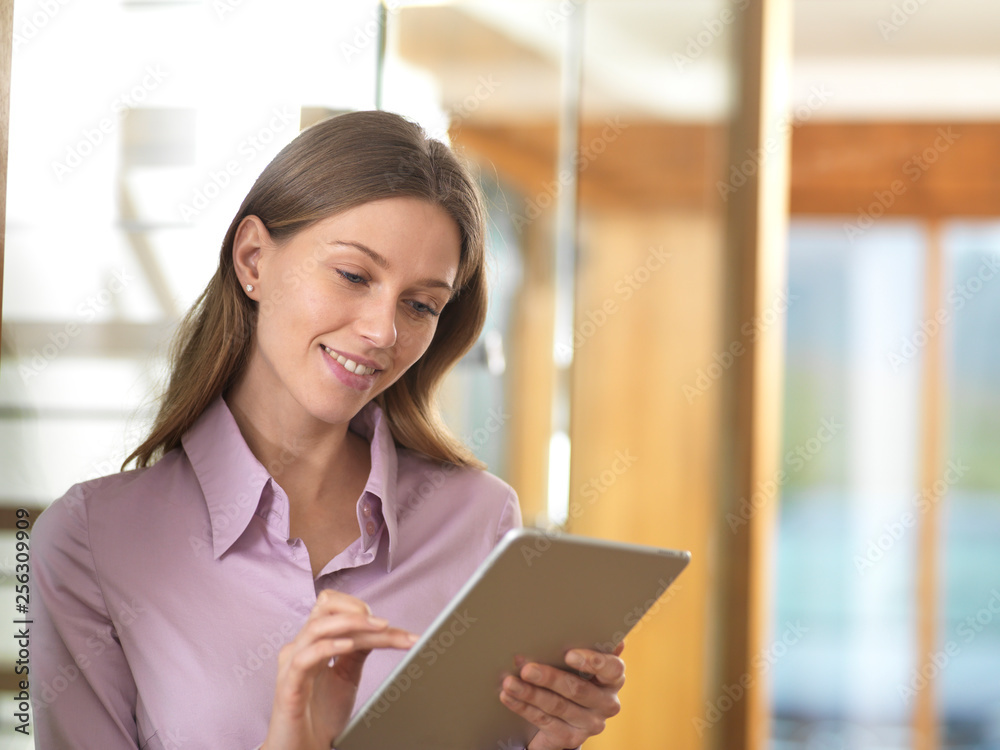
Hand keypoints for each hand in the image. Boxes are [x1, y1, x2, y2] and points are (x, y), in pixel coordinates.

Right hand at [261, 589, 417, 749]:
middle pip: (324, 606)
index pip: (335, 607)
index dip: (362, 608)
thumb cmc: (319, 715)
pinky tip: (348, 646)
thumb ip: (358, 651)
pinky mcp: (288, 686)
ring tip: (378, 628)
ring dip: (351, 623)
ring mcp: (292, 664)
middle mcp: (301, 646)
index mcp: (314, 642)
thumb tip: (382, 629)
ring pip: (316, 627)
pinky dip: (328, 647)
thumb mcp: (346, 676)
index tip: (392, 626)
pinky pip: (304, 658)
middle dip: (357, 609)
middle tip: (385, 624)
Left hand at [499, 643, 625, 749]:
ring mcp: (590, 724)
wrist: (566, 717)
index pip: (612, 669)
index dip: (592, 661)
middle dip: (549, 678)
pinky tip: (508, 696)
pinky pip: (544, 721)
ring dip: (530, 693)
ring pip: (557, 706)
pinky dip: (523, 707)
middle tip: (526, 668)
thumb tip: (567, 621)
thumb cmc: (573, 675)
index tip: (569, 654)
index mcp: (613, 678)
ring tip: (509, 682)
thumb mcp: (580, 662)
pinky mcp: (571, 738)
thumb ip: (579, 645)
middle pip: (578, 689)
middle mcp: (607, 703)